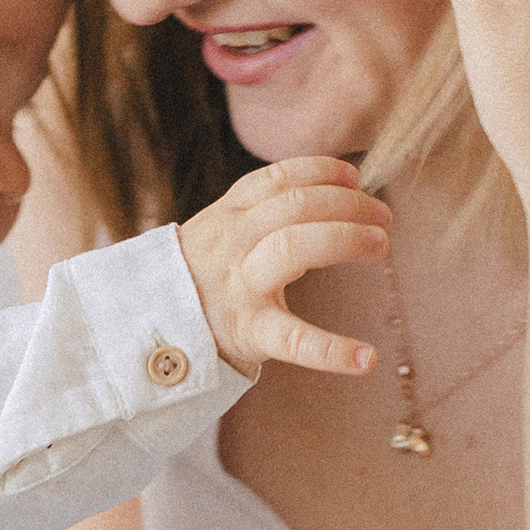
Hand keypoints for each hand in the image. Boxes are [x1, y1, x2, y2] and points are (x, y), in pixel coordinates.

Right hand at [177, 161, 389, 378]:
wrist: (145, 336)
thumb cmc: (196, 286)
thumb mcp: (217, 238)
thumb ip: (260, 217)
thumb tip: (330, 198)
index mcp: (227, 217)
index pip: (279, 178)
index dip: (323, 171)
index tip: (355, 177)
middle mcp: (231, 243)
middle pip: (296, 205)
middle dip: (347, 203)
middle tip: (384, 218)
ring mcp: (238, 287)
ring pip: (293, 247)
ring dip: (344, 238)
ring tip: (380, 245)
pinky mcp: (247, 333)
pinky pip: (293, 340)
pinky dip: (332, 351)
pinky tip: (366, 359)